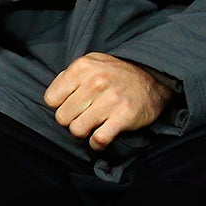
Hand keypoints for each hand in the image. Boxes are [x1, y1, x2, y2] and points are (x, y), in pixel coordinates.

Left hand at [45, 52, 170, 149]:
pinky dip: (97, 143)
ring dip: (84, 132)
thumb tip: (55, 96)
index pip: (51, 99)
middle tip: (83, 116)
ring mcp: (109, 100)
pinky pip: (98, 139)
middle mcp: (94, 82)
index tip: (71, 105)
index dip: (59, 106)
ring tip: (93, 125)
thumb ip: (71, 75)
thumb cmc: (118, 73)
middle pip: (62, 117)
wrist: (154, 78)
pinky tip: (100, 137)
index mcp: (82, 67)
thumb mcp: (93, 62)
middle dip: (71, 120)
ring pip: (76, 130)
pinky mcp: (123, 116)